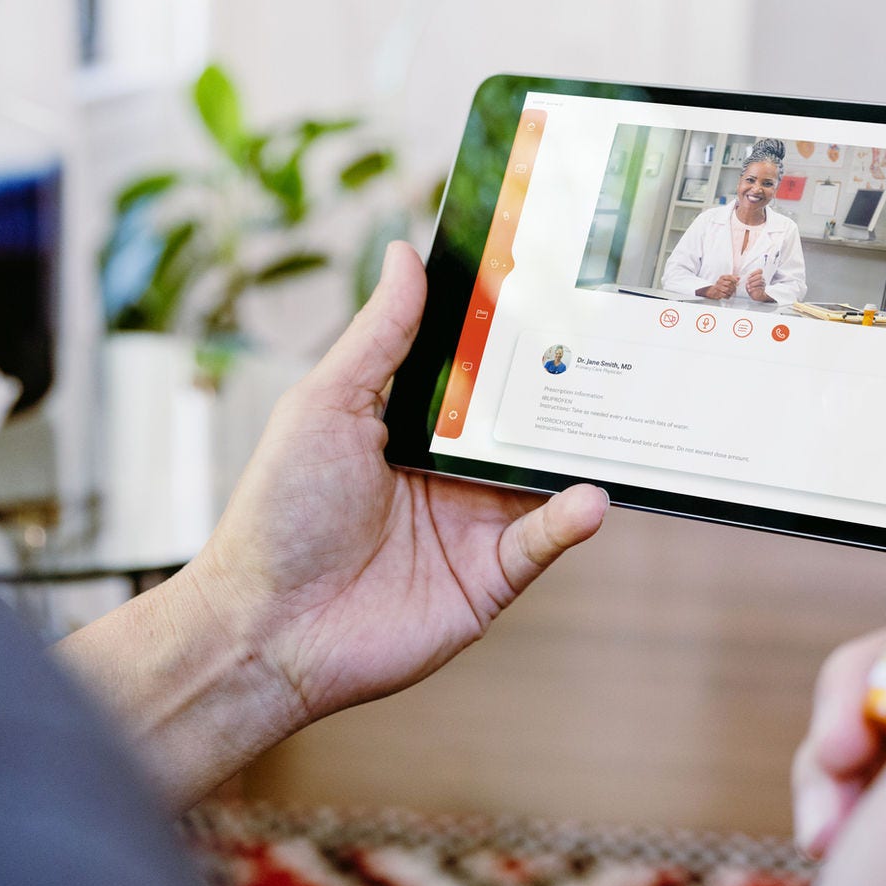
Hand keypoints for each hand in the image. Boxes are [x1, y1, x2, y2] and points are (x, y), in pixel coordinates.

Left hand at [203, 242, 607, 724]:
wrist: (265, 631)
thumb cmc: (278, 513)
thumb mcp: (325, 405)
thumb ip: (379, 337)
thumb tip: (406, 255)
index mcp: (410, 423)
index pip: (474, 366)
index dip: (509, 328)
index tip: (554, 281)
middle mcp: (448, 469)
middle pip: (521, 416)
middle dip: (564, 381)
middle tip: (614, 340)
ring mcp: (472, 523)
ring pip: (543, 475)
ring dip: (579, 449)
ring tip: (619, 414)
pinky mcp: (488, 578)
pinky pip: (540, 541)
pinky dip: (569, 520)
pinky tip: (587, 498)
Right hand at [703, 275, 738, 299]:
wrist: (712, 291)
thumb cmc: (721, 285)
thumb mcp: (726, 280)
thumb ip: (733, 278)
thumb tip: (739, 278)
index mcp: (722, 277)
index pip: (729, 277)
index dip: (734, 279)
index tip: (737, 281)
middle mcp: (720, 281)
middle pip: (729, 283)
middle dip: (733, 287)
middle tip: (734, 289)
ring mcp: (718, 287)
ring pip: (727, 289)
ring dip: (731, 292)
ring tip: (731, 292)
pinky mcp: (718, 293)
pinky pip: (725, 295)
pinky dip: (728, 296)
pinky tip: (728, 295)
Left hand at [744, 268, 770, 302]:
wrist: (755, 294)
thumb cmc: (751, 286)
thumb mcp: (748, 281)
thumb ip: (746, 278)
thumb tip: (740, 277)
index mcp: (758, 275)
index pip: (760, 270)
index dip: (754, 272)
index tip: (749, 275)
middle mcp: (762, 278)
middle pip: (759, 276)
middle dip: (752, 278)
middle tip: (747, 282)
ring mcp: (763, 283)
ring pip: (759, 281)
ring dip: (752, 284)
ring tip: (748, 286)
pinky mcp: (763, 288)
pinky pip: (759, 287)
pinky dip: (753, 288)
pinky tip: (749, 290)